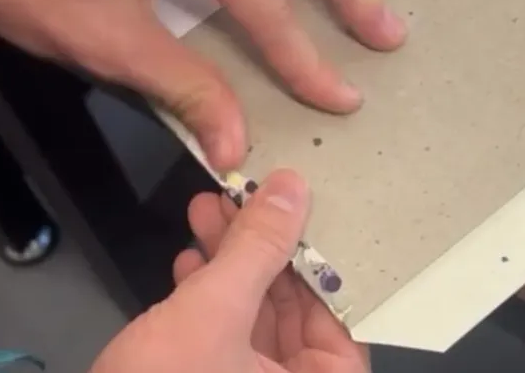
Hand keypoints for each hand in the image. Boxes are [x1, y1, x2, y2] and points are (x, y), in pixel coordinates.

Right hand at [90, 170, 369, 372]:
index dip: (317, 256)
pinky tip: (187, 260)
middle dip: (260, 248)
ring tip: (205, 211)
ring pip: (253, 317)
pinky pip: (222, 336)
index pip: (338, 317)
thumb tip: (294, 188)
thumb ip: (257, 248)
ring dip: (228, 262)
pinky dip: (206, 295)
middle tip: (239, 196)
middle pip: (291, 311)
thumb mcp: (214, 312)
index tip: (294, 205)